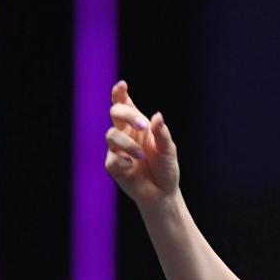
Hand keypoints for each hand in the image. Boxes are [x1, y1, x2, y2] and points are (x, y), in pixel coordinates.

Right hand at [104, 80, 180, 208]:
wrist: (163, 194)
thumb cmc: (166, 169)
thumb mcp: (168, 150)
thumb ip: (161, 133)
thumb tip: (157, 116)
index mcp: (138, 126)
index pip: (125, 105)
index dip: (120, 94)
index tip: (122, 85)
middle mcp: (126, 134)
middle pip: (115, 113)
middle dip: (126, 114)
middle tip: (143, 125)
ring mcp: (117, 149)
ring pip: (111, 135)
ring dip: (128, 143)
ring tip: (142, 155)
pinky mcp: (113, 166)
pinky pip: (112, 158)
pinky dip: (123, 160)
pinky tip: (132, 166)